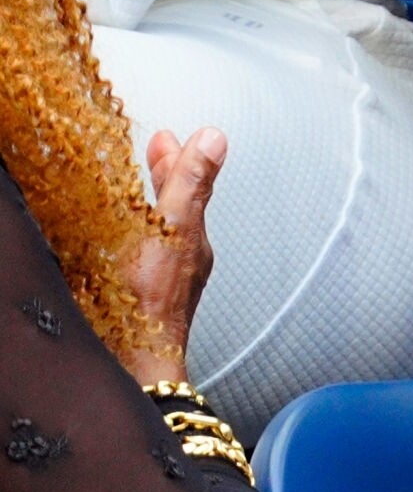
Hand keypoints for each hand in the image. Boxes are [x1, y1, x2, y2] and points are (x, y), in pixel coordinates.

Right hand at [122, 126, 225, 388]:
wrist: (136, 355)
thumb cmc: (151, 301)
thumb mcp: (173, 228)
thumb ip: (191, 184)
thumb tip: (215, 140)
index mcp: (191, 237)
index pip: (188, 188)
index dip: (177, 159)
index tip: (166, 136)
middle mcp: (182, 255)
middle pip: (176, 205)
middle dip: (165, 174)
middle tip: (158, 147)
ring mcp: (163, 274)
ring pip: (159, 227)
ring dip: (149, 199)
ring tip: (140, 178)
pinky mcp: (140, 291)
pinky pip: (140, 249)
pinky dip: (133, 228)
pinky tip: (118, 231)